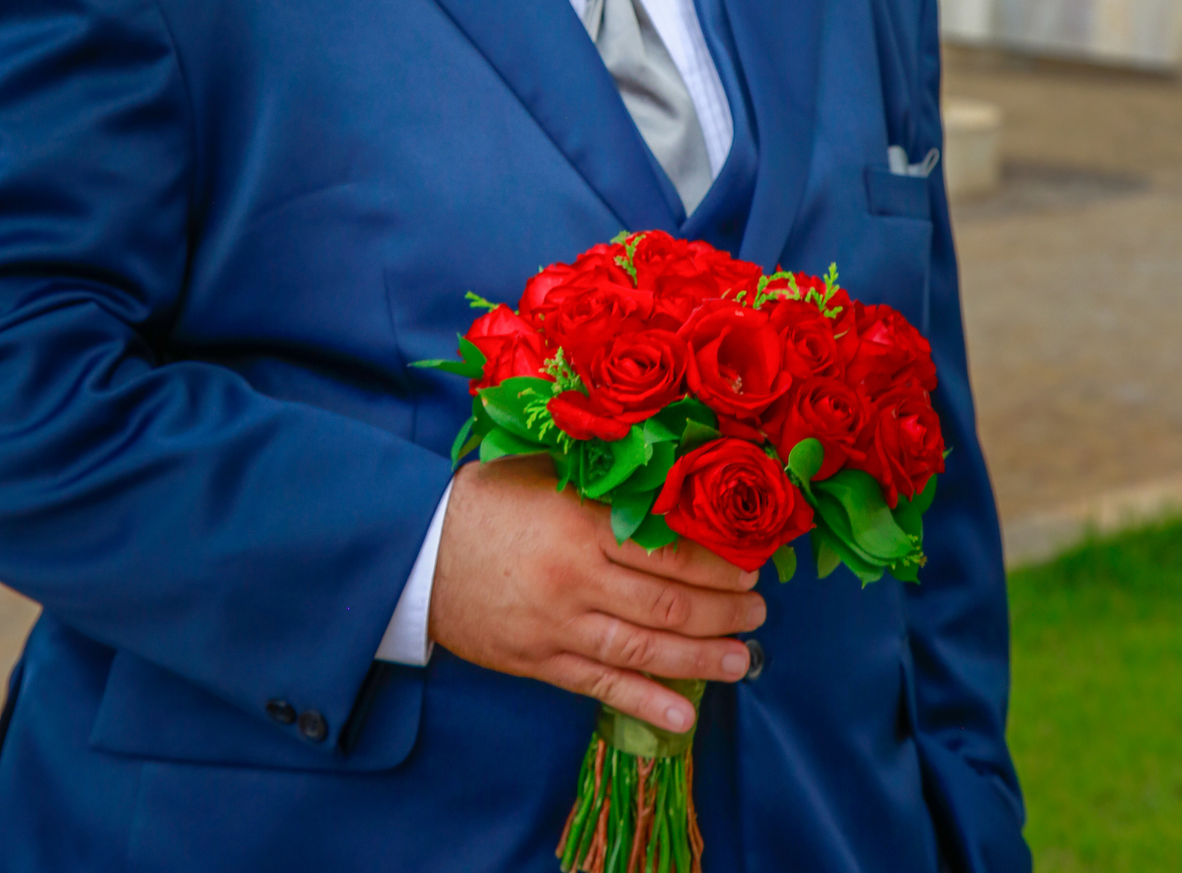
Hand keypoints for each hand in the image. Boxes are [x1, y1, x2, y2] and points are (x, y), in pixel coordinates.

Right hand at [428, 455, 766, 734]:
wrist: (417, 550)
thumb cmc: (488, 501)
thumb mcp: (548, 473)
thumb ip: (604, 482)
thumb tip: (670, 478)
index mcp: (581, 521)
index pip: (667, 548)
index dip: (715, 562)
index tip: (749, 564)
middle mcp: (577, 576)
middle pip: (666, 602)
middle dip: (722, 610)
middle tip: (758, 610)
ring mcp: (559, 625)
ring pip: (643, 648)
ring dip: (701, 657)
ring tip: (743, 659)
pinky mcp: (540, 661)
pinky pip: (602, 686)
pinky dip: (647, 701)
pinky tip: (685, 715)